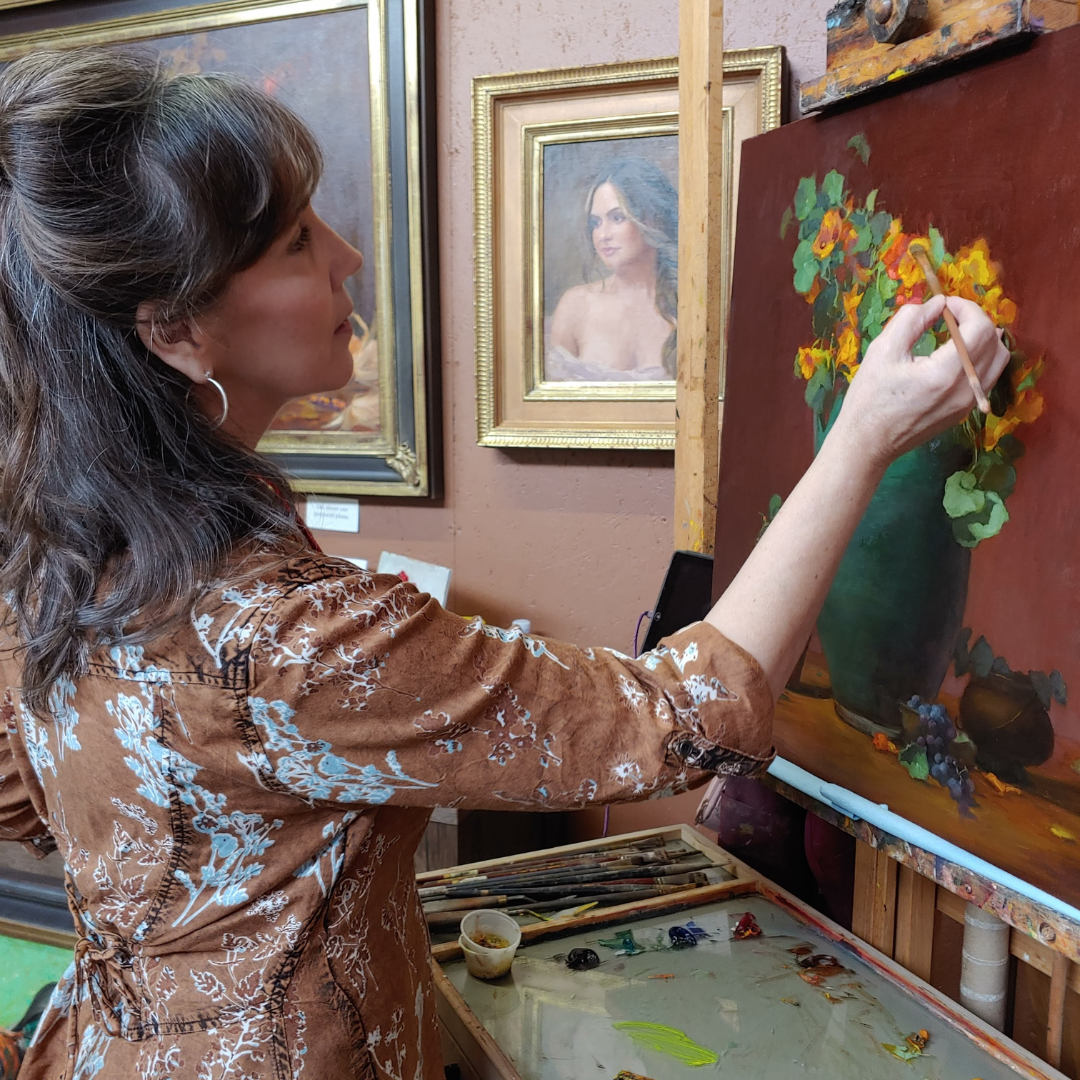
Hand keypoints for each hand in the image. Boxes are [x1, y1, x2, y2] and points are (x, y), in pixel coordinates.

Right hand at [835, 295, 1010, 467]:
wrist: (868, 443)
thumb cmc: (869, 398)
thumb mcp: (882, 351)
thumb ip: (911, 320)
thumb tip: (936, 303)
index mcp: (944, 373)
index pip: (980, 328)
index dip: (966, 308)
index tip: (944, 305)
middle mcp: (964, 389)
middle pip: (994, 341)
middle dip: (974, 320)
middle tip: (947, 316)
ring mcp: (968, 403)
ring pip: (998, 359)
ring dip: (983, 339)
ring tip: (955, 334)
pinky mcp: (964, 411)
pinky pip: (988, 377)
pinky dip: (980, 358)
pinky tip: (955, 356)